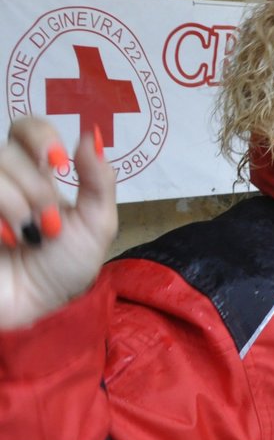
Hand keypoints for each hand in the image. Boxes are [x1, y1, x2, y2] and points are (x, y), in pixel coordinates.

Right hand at [0, 117, 117, 330]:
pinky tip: (4, 239)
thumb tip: (91, 134)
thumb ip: (98, 180)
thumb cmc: (60, 269)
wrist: (31, 311)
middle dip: (35, 187)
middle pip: (5, 151)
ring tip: (26, 237)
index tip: (59, 162)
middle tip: (48, 222)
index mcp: (31, 172)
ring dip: (14, 202)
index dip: (39, 134)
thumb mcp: (95, 225)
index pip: (25, 128)